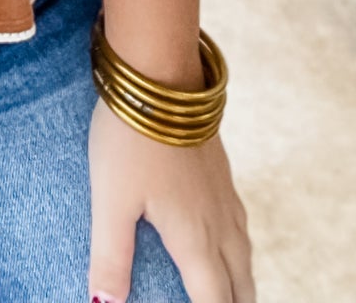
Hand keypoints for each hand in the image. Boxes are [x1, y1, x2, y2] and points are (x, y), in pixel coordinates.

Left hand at [87, 99, 254, 302]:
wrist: (160, 75)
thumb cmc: (131, 138)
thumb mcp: (111, 200)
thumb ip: (111, 255)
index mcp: (195, 239)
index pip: (214, 301)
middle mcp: (219, 223)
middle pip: (240, 285)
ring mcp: (225, 195)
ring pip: (244, 254)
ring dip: (241, 283)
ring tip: (233, 296)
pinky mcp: (222, 171)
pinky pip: (240, 225)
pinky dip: (238, 250)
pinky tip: (225, 239)